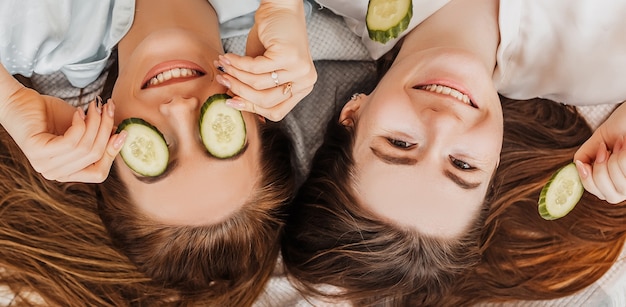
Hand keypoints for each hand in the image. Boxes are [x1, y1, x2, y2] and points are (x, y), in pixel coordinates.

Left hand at [0, 71, 125, 182]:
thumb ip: (98, 137)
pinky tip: (77, 112)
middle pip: (95, 156)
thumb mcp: (81, 128)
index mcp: (66, 173)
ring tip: (93, 106)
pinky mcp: (38, 152)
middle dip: (105, 129)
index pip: (99, 173)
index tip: (122, 132)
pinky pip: (71, 142)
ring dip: (94, 123)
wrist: (19, 101)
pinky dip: (80, 124)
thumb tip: (121, 138)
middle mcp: (54, 174)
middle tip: (107, 108)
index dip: (113, 153)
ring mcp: (44, 166)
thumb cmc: (49, 114)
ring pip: (85, 148)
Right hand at [214, 0, 316, 120]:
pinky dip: (238, 64)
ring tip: (223, 67)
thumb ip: (254, 88)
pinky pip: (255, 68)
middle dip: (240, 91)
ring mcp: (300, 69)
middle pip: (267, 101)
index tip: (232, 101)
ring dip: (236, 76)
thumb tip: (235, 104)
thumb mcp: (264, 69)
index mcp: (302, 87)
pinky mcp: (289, 56)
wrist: (280, 9)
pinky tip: (228, 58)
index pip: (276, 111)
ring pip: (258, 84)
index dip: (251, 108)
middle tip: (223, 81)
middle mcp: (306, 81)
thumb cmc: (272, 38)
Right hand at [574, 103, 625, 203]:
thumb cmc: (623, 124)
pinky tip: (625, 145)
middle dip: (600, 169)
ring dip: (614, 159)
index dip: (586, 179)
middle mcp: (624, 185)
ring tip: (620, 144)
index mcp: (611, 179)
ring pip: (617, 182)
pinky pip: (624, 169)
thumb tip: (575, 168)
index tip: (582, 163)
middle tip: (604, 149)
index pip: (595, 192)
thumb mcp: (598, 140)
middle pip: (606, 194)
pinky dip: (622, 154)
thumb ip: (585, 156)